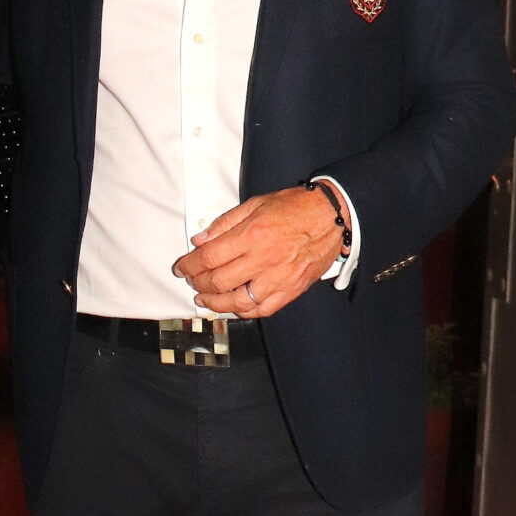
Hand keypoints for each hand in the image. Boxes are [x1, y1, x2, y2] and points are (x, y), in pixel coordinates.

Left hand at [175, 186, 345, 318]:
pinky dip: (244, 311)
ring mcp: (279, 277)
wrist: (333, 215)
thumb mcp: (256, 204)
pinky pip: (263, 309)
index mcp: (252, 235)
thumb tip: (200, 240)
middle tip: (193, 281)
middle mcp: (263, 259)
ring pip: (238, 302)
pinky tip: (234, 307)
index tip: (181, 268)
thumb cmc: (296, 207)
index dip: (189, 265)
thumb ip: (225, 223)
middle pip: (219, 282)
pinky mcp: (292, 289)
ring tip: (206, 299)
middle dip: (199, 284)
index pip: (209, 257)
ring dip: (216, 303)